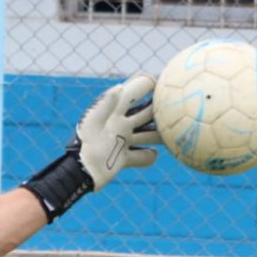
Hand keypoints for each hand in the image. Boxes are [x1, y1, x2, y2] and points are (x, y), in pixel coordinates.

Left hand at [73, 72, 160, 190]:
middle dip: (161, 108)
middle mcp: (121, 124)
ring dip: (159, 134)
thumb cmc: (84, 144)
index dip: (149, 84)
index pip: (134, 90)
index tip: (164, 86)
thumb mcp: (93, 121)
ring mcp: (123, 141)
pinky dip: (148, 156)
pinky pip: (143, 156)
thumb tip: (120, 87)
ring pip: (149, 134)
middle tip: (176, 107)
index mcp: (114, 110)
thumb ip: (106, 104)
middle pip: (147, 111)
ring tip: (171, 134)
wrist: (80, 172)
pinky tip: (150, 155)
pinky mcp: (124, 158)